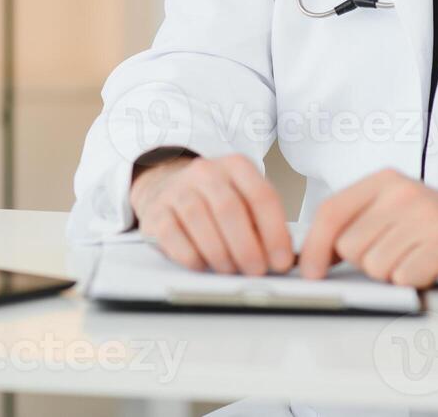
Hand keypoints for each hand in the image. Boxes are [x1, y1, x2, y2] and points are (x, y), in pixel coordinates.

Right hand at [130, 153, 294, 275]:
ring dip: (220, 254)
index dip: (275, 232)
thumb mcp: (244, 200)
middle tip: (256, 271)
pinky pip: (173, 236)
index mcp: (236, 166)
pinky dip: (192, 256)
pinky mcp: (156, 211)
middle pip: (230, 209)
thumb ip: (264, 224)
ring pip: (200, 221)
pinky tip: (204, 266)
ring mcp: (178, 189)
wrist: (168, 188)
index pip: (261, 196)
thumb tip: (281, 258)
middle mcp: (206, 172)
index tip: (281, 260)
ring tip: (231, 270)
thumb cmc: (216, 202)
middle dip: (247, 246)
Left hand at [297, 169, 437, 287]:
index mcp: (384, 180)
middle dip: (365, 262)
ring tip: (415, 260)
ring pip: (375, 266)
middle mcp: (403, 193)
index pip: (331, 211)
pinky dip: (413, 281)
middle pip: (350, 246)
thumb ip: (355, 224)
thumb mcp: (393, 211)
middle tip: (395, 255)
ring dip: (392, 274)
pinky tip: (429, 268)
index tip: (311, 271)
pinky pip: (404, 277)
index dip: (314, 247)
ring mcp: (426, 216)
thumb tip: (312, 256)